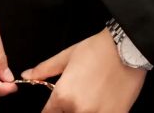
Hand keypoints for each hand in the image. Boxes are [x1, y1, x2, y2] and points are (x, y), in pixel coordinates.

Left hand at [25, 29, 144, 112]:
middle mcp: (78, 110)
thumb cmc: (97, 50)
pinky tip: (102, 103)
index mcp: (63, 97)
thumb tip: (27, 75)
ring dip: (82, 111)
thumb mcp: (67, 56)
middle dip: (66, 110)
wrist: (127, 47)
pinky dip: (99, 112)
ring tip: (90, 97)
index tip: (55, 107)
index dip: (50, 110)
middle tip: (78, 96)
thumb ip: (44, 70)